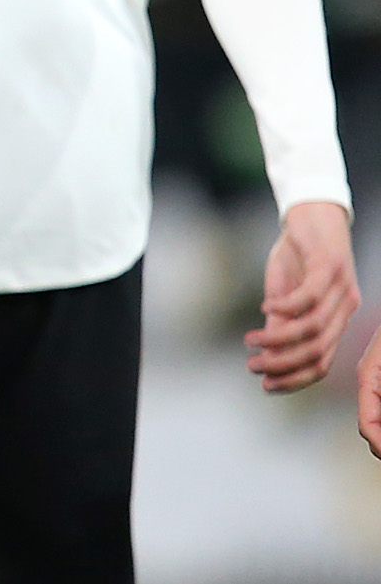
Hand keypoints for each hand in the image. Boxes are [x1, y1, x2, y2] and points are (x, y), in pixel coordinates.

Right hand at [250, 199, 355, 394]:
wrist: (311, 211)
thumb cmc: (298, 253)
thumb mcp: (284, 291)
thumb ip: (280, 320)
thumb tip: (268, 353)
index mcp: (338, 319)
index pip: (322, 362)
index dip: (295, 378)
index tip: (265, 385)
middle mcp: (347, 308)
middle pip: (318, 350)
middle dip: (284, 364)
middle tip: (252, 367)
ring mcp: (342, 288)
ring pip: (313, 327)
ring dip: (279, 339)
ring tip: (250, 340)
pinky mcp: (331, 266)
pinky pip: (309, 297)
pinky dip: (285, 306)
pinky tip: (263, 306)